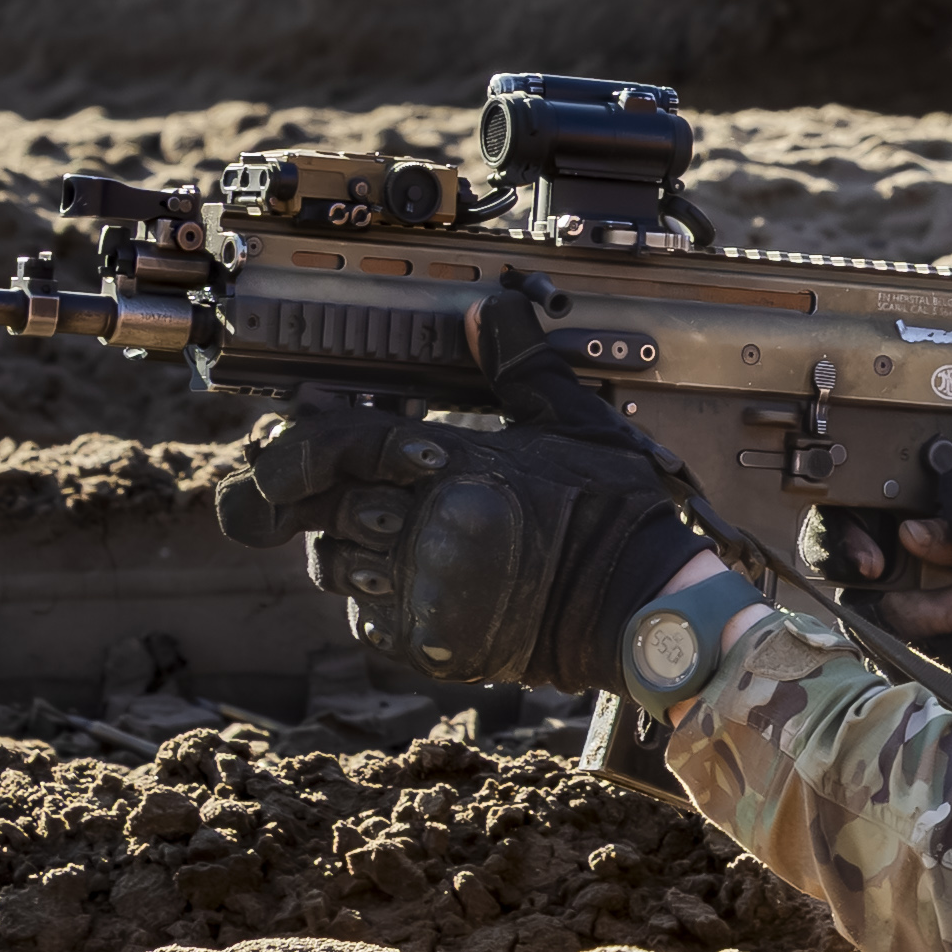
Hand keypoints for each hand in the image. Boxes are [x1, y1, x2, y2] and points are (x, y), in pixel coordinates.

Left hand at [218, 395, 696, 694]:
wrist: (635, 603)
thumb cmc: (610, 512)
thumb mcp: (574, 422)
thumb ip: (519, 365)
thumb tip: (487, 310)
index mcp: (449, 467)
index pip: (341, 442)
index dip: (315, 436)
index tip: (316, 428)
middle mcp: (422, 528)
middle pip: (320, 506)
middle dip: (320, 495)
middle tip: (337, 490)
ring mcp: (418, 588)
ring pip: (334, 565)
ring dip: (348, 547)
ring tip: (391, 534)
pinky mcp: (424, 641)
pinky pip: (365, 620)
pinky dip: (377, 600)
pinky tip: (415, 579)